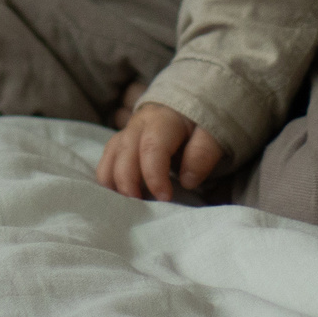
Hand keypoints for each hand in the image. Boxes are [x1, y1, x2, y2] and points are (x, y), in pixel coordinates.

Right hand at [96, 100, 224, 201]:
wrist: (186, 109)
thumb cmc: (199, 126)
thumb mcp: (211, 134)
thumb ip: (202, 153)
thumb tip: (187, 180)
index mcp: (162, 119)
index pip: (151, 147)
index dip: (155, 176)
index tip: (165, 198)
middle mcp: (138, 124)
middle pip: (124, 152)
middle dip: (128, 182)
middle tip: (140, 207)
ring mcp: (126, 134)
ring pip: (110, 156)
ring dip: (114, 183)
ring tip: (128, 206)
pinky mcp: (120, 145)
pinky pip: (106, 162)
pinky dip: (109, 181)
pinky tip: (119, 198)